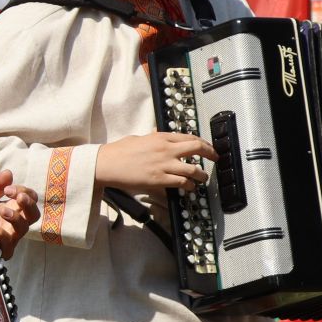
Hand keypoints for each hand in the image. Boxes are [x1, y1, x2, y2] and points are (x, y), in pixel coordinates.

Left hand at [0, 169, 38, 259]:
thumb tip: (8, 172)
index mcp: (17, 208)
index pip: (31, 198)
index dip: (23, 192)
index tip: (8, 189)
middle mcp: (18, 222)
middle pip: (34, 214)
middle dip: (28, 204)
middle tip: (17, 197)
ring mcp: (12, 236)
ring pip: (23, 228)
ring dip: (15, 217)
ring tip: (1, 211)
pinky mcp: (4, 249)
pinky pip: (8, 245)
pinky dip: (1, 235)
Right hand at [96, 131, 213, 192]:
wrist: (106, 164)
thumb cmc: (118, 152)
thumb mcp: (138, 138)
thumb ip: (152, 136)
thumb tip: (158, 134)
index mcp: (161, 137)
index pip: (190, 137)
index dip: (204, 143)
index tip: (208, 148)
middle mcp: (166, 149)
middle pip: (198, 148)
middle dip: (211, 154)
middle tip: (215, 160)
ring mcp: (164, 165)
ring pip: (194, 169)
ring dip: (201, 175)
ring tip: (202, 179)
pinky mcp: (159, 179)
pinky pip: (182, 182)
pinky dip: (189, 186)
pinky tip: (189, 187)